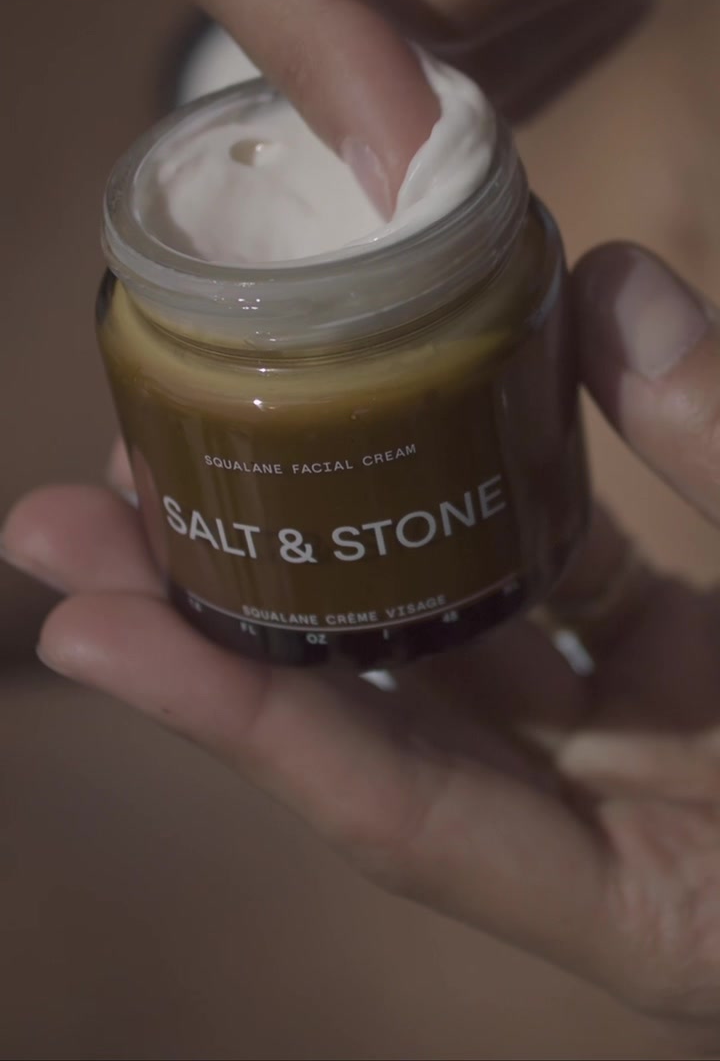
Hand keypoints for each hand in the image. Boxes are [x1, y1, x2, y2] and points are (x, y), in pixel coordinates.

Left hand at [4, 243, 719, 1038]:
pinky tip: (404, 419)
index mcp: (659, 904)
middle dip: (224, 623)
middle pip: (382, 723)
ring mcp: (645, 754)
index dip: (239, 717)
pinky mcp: (680, 680)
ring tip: (189, 454)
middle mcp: (618, 834)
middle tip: (71, 516)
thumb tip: (605, 288)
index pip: (406, 807)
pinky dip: (481, 502)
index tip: (85, 623)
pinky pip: (553, 588)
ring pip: (451, 650)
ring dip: (323, 555)